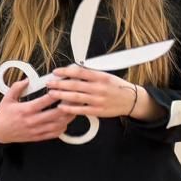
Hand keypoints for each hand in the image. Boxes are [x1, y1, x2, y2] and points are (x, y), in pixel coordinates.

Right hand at [0, 78, 71, 143]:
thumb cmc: (3, 116)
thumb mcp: (7, 99)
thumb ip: (17, 87)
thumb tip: (27, 80)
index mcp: (25, 110)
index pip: (45, 101)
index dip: (56, 93)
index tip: (62, 87)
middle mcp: (32, 120)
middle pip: (56, 113)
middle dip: (67, 105)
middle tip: (74, 98)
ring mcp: (36, 130)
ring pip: (58, 124)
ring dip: (68, 117)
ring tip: (73, 109)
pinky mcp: (37, 137)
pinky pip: (54, 134)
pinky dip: (62, 128)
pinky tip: (65, 122)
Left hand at [47, 66, 162, 120]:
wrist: (130, 100)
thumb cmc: (117, 87)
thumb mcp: (106, 75)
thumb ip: (91, 74)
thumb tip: (74, 69)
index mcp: (101, 77)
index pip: (80, 72)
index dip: (66, 71)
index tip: (56, 72)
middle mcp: (99, 88)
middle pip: (75, 84)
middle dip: (59, 83)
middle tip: (49, 82)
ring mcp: (98, 100)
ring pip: (76, 97)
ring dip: (61, 95)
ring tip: (51, 93)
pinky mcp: (97, 110)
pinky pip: (80, 109)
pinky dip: (69, 108)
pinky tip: (60, 106)